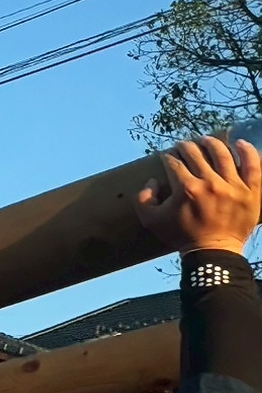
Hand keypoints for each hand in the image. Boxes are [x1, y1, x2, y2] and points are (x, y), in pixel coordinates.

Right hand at [135, 136, 261, 255]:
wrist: (213, 252)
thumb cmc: (182, 236)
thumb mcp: (151, 221)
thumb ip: (143, 199)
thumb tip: (153, 181)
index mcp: (186, 189)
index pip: (173, 163)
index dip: (166, 156)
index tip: (165, 157)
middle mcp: (210, 183)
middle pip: (195, 154)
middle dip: (185, 147)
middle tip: (182, 147)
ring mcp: (233, 186)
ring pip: (223, 154)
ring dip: (211, 143)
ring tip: (205, 140)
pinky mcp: (251, 191)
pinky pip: (253, 165)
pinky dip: (248, 151)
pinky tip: (239, 143)